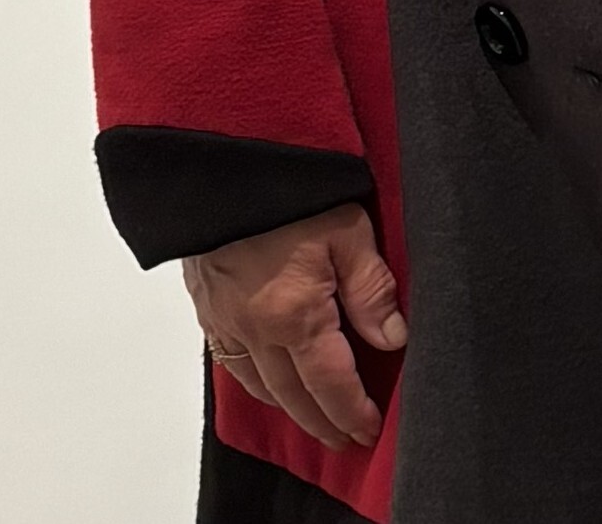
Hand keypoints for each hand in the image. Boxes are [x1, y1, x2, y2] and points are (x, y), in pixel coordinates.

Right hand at [182, 204, 405, 447]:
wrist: (224, 164)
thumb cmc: (291, 190)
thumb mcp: (348, 229)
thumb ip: (372, 289)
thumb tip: (392, 338)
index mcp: (295, 314)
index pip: (330, 382)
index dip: (353, 410)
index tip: (370, 430)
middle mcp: (256, 329)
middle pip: (293, 395)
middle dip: (323, 421)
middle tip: (347, 437)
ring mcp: (226, 321)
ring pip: (260, 385)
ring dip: (290, 408)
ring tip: (315, 417)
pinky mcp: (208, 308)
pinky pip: (231, 362)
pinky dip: (255, 382)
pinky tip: (270, 382)